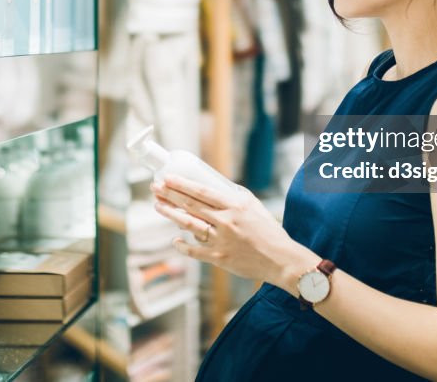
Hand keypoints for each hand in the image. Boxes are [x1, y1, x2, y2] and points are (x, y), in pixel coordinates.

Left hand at [151, 175, 318, 289]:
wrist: (280, 259)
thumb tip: (214, 188)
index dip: (181, 184)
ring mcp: (220, 240)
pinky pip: (195, 251)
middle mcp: (225, 221)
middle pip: (191, 205)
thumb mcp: (254, 206)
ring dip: (171, 214)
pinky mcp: (219, 257)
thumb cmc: (269, 231)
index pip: (201, 191)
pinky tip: (175, 239)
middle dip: (170, 195)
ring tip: (158, 206)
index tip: (168, 178)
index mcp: (234, 205)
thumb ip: (234, 196)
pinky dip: (182, 245)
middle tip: (156, 188)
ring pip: (189, 224)